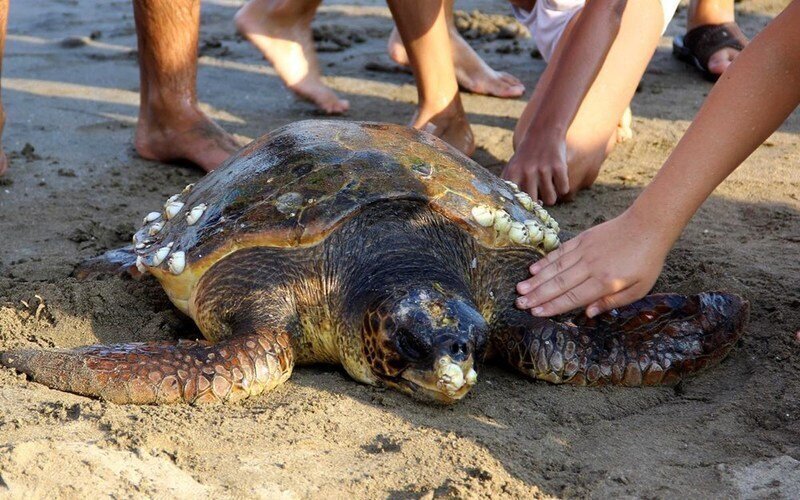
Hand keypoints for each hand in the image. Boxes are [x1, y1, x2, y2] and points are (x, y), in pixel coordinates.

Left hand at [502, 137, 569, 205]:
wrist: (544, 131)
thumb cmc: (526, 155)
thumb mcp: (512, 166)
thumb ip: (509, 186)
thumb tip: (509, 209)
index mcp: (513, 173)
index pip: (515, 200)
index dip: (521, 207)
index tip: (525, 208)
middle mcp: (527, 172)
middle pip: (534, 203)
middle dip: (538, 203)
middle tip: (539, 195)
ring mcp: (543, 169)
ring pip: (550, 200)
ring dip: (552, 195)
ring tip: (549, 186)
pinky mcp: (559, 166)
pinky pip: (564, 189)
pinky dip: (563, 187)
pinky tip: (559, 178)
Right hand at [514, 210, 671, 316]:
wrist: (648, 225)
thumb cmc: (646, 260)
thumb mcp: (639, 288)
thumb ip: (612, 302)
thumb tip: (587, 313)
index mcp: (605, 281)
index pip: (574, 297)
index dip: (553, 306)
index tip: (536, 313)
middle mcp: (591, 266)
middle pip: (560, 283)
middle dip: (537, 295)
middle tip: (519, 303)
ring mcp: (584, 250)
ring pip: (556, 268)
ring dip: (536, 280)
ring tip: (520, 289)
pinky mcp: (582, 239)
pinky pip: (560, 252)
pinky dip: (545, 261)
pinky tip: (533, 269)